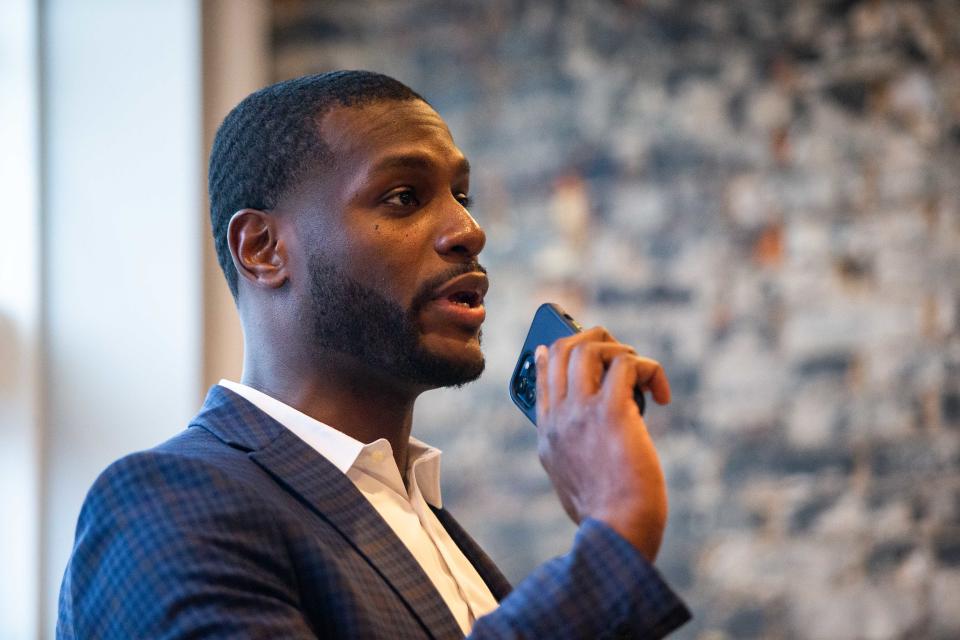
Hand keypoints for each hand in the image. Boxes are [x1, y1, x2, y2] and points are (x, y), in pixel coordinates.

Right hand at [534, 326, 671, 561]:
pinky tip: (662, 395)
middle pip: (561, 351)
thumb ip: (574, 453)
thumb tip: (591, 436)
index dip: (550, 354)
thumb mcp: (572, 482)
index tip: (555, 345)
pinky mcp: (611, 411)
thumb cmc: (605, 517)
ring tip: (641, 372)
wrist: (616, 534)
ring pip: (589, 348)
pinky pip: (627, 364)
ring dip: (620, 350)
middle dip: (592, 341)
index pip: (540, 378)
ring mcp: (580, 412)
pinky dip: (649, 369)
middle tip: (619, 355)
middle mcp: (559, 418)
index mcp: (547, 435)